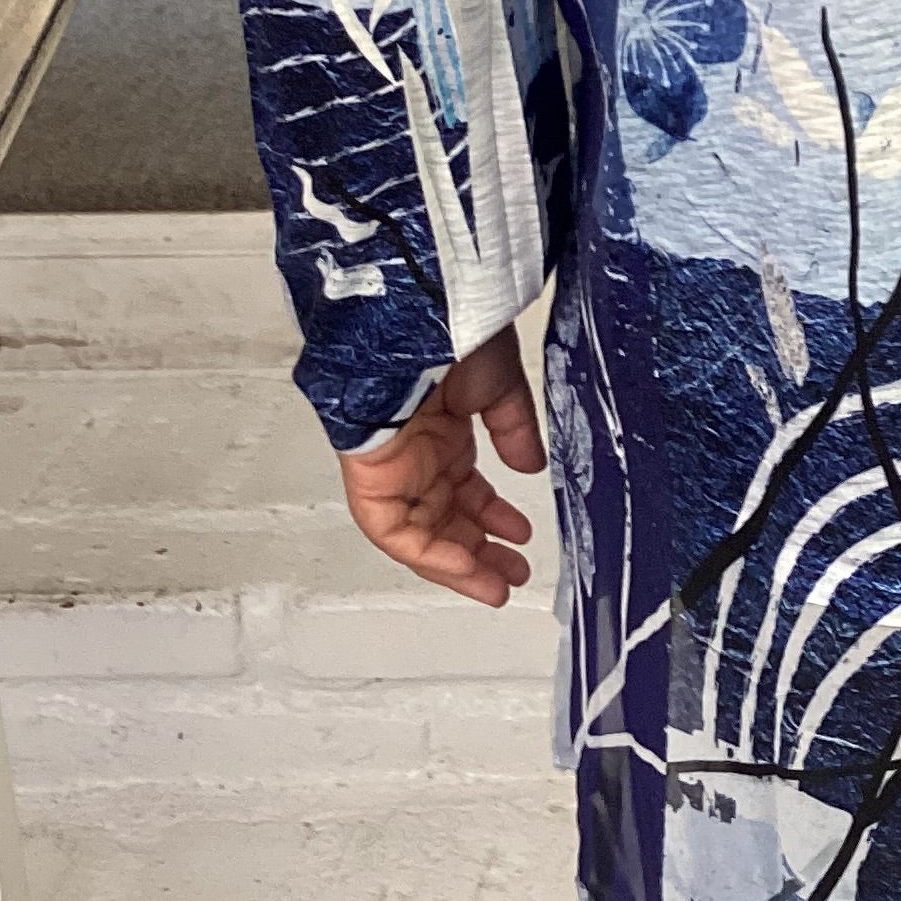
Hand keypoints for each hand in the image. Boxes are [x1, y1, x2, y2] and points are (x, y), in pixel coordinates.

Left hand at [338, 325, 547, 605]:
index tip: (520, 537)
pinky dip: (429, 554)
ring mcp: (393, 465)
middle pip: (444, 517)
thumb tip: (530, 468)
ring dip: (458, 562)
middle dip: (479, 550)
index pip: (464, 489)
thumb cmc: (457, 334)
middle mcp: (416, 452)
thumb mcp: (501, 386)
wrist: (419, 318)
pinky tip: (467, 566)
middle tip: (512, 572)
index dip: (492, 517)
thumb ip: (514, 430)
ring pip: (420, 531)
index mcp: (443, 429)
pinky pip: (395, 531)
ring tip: (497, 583)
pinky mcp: (370, 477)